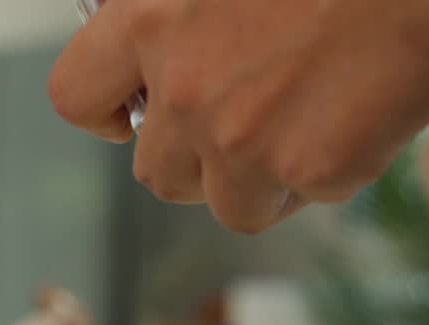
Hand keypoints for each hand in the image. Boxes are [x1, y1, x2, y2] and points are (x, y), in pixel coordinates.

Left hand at [49, 0, 428, 232]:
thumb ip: (176, 9)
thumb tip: (164, 55)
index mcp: (149, 16)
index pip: (75, 96)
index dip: (106, 114)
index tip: (133, 113)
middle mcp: (182, 87)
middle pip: (156, 173)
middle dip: (196, 159)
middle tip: (245, 119)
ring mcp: (241, 138)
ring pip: (225, 201)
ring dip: (255, 177)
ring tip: (308, 117)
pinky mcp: (306, 171)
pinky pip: (295, 199)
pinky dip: (319, 175)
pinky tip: (353, 117)